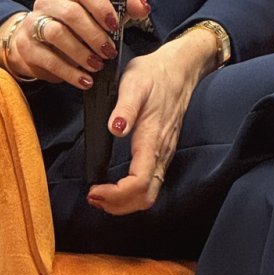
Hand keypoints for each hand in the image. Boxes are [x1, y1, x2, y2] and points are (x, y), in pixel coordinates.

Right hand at [0, 0, 149, 87]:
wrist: (39, 43)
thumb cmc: (76, 25)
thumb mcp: (101, 13)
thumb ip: (124, 6)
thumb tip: (143, 7)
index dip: (100, 6)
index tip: (114, 24)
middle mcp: (47, 1)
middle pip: (70, 13)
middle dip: (94, 35)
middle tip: (109, 52)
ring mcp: (33, 23)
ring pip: (56, 34)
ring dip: (81, 53)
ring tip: (97, 66)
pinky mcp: (26, 46)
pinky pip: (47, 59)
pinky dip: (69, 72)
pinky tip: (84, 80)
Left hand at [86, 31, 218, 214]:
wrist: (179, 69)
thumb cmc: (154, 74)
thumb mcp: (134, 83)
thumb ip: (125, 107)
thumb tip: (116, 128)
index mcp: (153, 138)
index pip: (139, 183)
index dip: (116, 194)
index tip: (94, 189)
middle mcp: (161, 152)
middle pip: (146, 198)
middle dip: (119, 205)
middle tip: (94, 197)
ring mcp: (164, 155)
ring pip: (149, 195)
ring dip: (123, 203)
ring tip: (99, 196)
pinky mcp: (162, 154)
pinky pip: (150, 185)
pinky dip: (130, 194)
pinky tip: (114, 187)